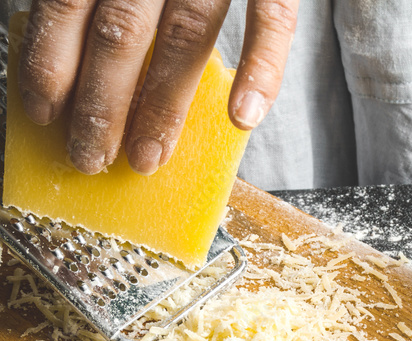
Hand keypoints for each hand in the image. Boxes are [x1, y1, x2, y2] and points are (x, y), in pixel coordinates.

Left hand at [17, 0, 298, 174]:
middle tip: (91, 157)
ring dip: (163, 104)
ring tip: (148, 155)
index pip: (67, 5)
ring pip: (185, 37)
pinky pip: (271, 20)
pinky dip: (261, 68)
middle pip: (121, 33)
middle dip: (101, 104)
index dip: (51, 64)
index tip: (44, 114)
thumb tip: (59, 31)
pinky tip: (244, 117)